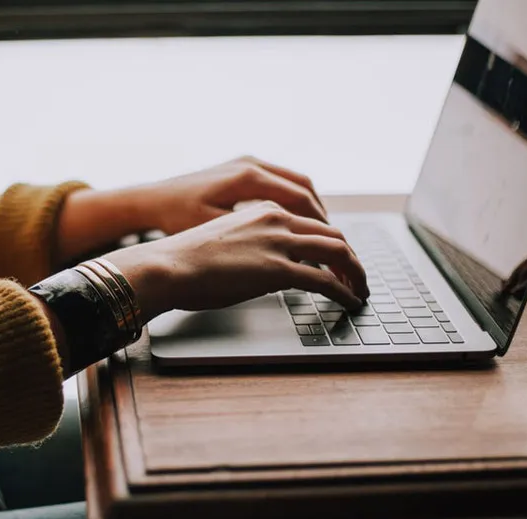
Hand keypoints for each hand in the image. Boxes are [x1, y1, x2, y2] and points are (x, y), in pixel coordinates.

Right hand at [103, 201, 368, 320]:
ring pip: (337, 252)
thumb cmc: (183, 259)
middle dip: (351, 257)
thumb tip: (261, 269)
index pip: (311, 222)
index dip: (331, 242)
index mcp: (263, 210)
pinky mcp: (278, 269)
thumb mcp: (223, 242)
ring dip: (355, 273)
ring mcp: (279, 242)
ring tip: (360, 290)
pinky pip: (326, 280)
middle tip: (358, 276)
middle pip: (332, 234)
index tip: (337, 260)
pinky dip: (345, 291)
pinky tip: (350, 301)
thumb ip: (250, 246)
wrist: (166, 265)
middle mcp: (276, 219)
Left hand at [131, 155, 327, 234]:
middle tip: (335, 245)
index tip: (333, 248)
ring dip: (311, 209)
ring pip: (295, 183)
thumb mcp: (216, 231)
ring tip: (321, 236)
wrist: (150, 200)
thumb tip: (290, 255)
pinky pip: (280, 182)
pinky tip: (296, 223)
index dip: (321, 227)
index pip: (301, 200)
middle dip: (322, 219)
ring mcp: (247, 163)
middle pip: (304, 189)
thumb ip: (254, 239)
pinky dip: (294, 201)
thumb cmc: (176, 218)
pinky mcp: (241, 168)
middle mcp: (251, 164)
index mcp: (248, 178)